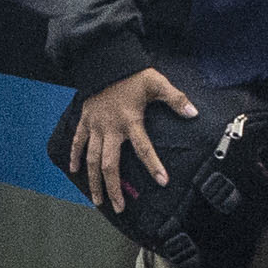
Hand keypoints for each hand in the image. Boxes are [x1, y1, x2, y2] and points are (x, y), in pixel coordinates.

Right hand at [71, 67, 193, 211]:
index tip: (162, 181)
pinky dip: (74, 156)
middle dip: (113, 187)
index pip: (143, 147)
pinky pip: (77, 142)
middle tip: (119, 207)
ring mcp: (95, 126)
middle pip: (109, 164)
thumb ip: (175, 98)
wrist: (104, 60)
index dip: (153, 164)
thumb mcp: (156, 83)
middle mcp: (110, 128)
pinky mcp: (84, 120)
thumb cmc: (132, 74)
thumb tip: (193, 113)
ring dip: (94, 181)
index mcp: (130, 121)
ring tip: (98, 200)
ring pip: (91, 159)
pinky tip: (74, 171)